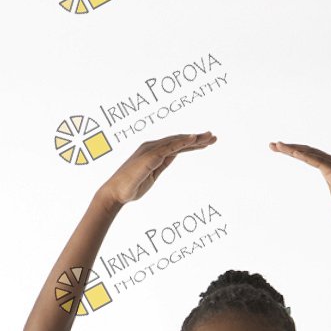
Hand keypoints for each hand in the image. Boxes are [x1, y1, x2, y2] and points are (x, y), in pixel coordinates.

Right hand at [99, 132, 216, 205]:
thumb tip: (173, 156)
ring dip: (194, 139)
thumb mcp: (152, 174)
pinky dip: (182, 142)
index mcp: (153, 151)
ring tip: (209, 137)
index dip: (192, 143)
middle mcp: (152, 147)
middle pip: (179, 140)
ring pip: (177, 141)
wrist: (116, 193)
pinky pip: (169, 147)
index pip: (176, 145)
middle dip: (198, 138)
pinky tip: (194, 139)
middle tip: (213, 137)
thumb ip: (162, 164)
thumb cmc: (132, 187)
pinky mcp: (150, 156)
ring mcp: (150, 150)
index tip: (206, 143)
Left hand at [269, 142, 330, 223]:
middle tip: (272, 145)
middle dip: (289, 147)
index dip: (294, 151)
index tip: (278, 149)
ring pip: (310, 154)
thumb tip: (329, 185)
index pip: (309, 155)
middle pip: (307, 151)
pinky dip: (305, 156)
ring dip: (293, 149)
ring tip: (278, 146)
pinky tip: (294, 153)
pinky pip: (318, 162)